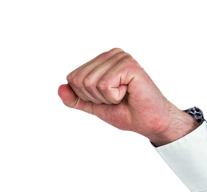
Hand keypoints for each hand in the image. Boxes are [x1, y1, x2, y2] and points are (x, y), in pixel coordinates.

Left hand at [54, 45, 196, 145]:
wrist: (148, 123)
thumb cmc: (124, 112)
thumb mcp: (92, 107)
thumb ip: (74, 98)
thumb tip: (58, 87)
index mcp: (102, 59)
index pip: (72, 76)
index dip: (83, 96)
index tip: (104, 98)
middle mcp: (111, 52)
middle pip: (78, 79)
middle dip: (92, 97)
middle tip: (114, 98)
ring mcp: (121, 56)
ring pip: (89, 82)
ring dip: (103, 98)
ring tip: (121, 96)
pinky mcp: (129, 64)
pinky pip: (104, 85)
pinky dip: (112, 97)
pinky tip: (128, 93)